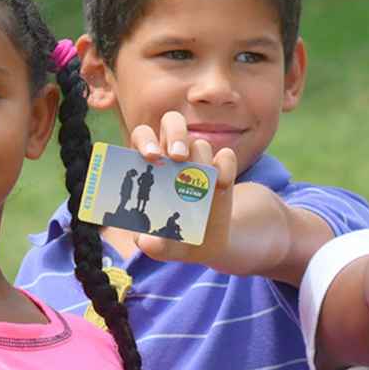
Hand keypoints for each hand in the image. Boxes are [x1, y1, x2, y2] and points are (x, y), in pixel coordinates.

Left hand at [129, 111, 237, 267]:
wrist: (207, 244)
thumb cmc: (174, 239)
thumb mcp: (162, 246)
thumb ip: (152, 244)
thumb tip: (144, 241)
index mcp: (149, 167)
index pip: (143, 137)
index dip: (146, 141)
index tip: (152, 157)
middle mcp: (173, 157)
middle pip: (172, 122)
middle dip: (175, 134)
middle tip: (178, 156)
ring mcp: (199, 162)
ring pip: (199, 143)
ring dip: (199, 160)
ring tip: (199, 186)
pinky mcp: (222, 170)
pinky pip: (225, 155)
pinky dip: (225, 166)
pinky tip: (222, 185)